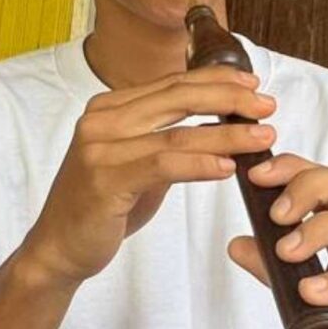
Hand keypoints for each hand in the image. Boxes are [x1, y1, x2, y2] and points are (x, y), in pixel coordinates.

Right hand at [19, 65, 279, 287]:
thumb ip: (166, 141)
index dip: (215, 80)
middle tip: (268, 107)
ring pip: (176, 133)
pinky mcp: (104, 179)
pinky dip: (201, 164)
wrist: (59, 248)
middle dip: (229, 99)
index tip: (253, 85)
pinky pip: (163, 165)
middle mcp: (100, 120)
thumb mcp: (137, 165)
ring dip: (226, 134)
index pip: (171, 84)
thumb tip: (219, 126)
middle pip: (177, 98)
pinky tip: (228, 168)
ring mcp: (99, 148)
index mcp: (107, 108)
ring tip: (263, 138)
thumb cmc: (102, 207)